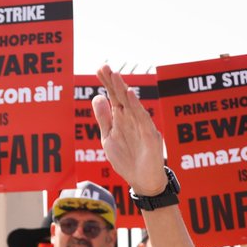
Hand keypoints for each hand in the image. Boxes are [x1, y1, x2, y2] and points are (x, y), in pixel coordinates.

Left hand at [92, 64, 166, 194]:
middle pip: (121, 97)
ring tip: (115, 75)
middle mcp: (131, 119)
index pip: (113, 97)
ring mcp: (141, 126)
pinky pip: (142, 118)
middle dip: (113, 82)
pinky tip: (128, 94)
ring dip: (122, 89)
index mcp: (121, 119)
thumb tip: (96, 97)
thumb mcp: (108, 137)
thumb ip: (104, 118)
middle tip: (104, 66)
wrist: (142, 180)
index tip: (99, 69)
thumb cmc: (127, 159)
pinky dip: (135, 106)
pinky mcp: (149, 135)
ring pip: (131, 104)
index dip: (106, 84)